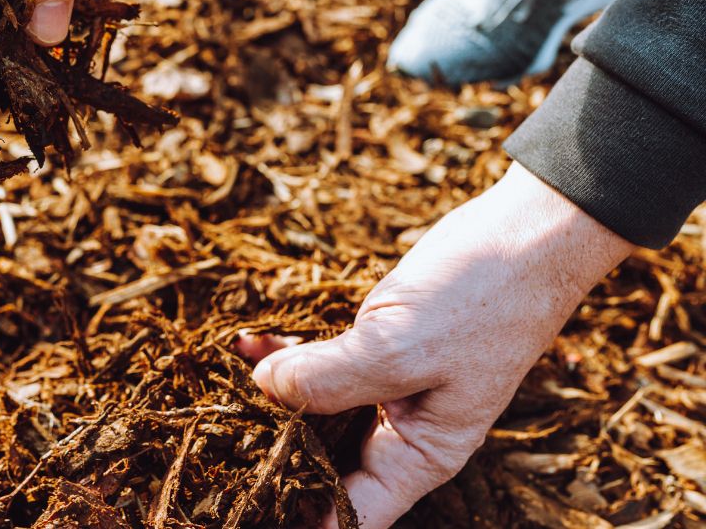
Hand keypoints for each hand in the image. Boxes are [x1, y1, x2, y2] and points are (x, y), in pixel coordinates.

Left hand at [237, 163, 634, 527]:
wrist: (524, 235)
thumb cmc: (481, 301)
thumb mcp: (399, 348)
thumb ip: (327, 379)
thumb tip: (262, 391)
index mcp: (419, 455)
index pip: (351, 513)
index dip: (300, 517)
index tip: (245, 507)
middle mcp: (400, 432)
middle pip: (323, 464)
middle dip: (271, 456)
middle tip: (212, 447)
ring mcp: (386, 389)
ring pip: (313, 411)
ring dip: (269, 400)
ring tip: (215, 391)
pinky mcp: (373, 348)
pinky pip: (320, 365)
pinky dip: (285, 356)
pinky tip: (248, 342)